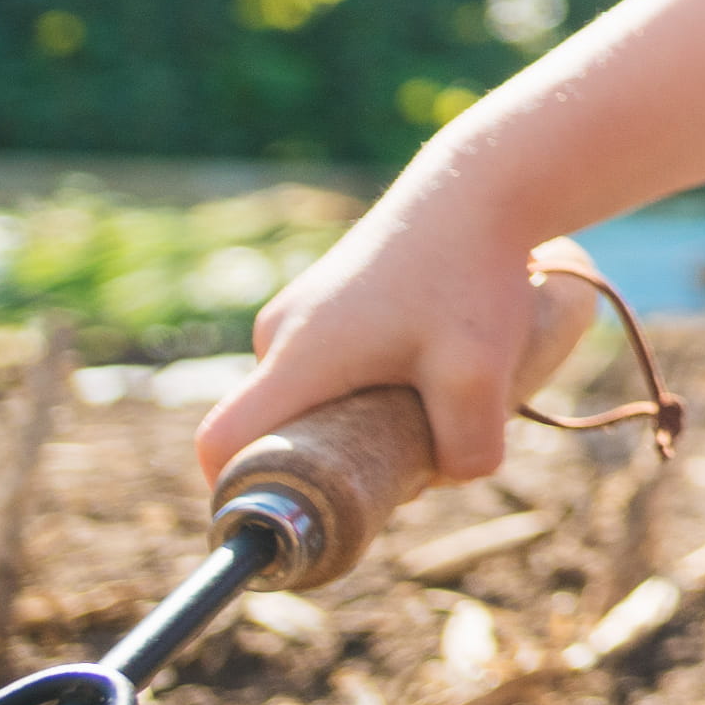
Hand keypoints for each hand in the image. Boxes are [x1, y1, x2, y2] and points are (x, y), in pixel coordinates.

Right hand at [197, 184, 548, 491]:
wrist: (483, 187)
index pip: (221, 443)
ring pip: (313, 393)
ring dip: (360, 414)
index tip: (290, 517)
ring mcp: (303, 311)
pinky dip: (372, 378)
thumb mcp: (480, 373)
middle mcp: (282, 334)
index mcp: (294, 358)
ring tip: (432, 397)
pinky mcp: (332, 297)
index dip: (238, 493)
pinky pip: (334, 361)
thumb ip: (464, 447)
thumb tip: (443, 479)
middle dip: (328, 459)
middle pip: (276, 427)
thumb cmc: (471, 274)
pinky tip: (433, 365)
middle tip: (398, 460)